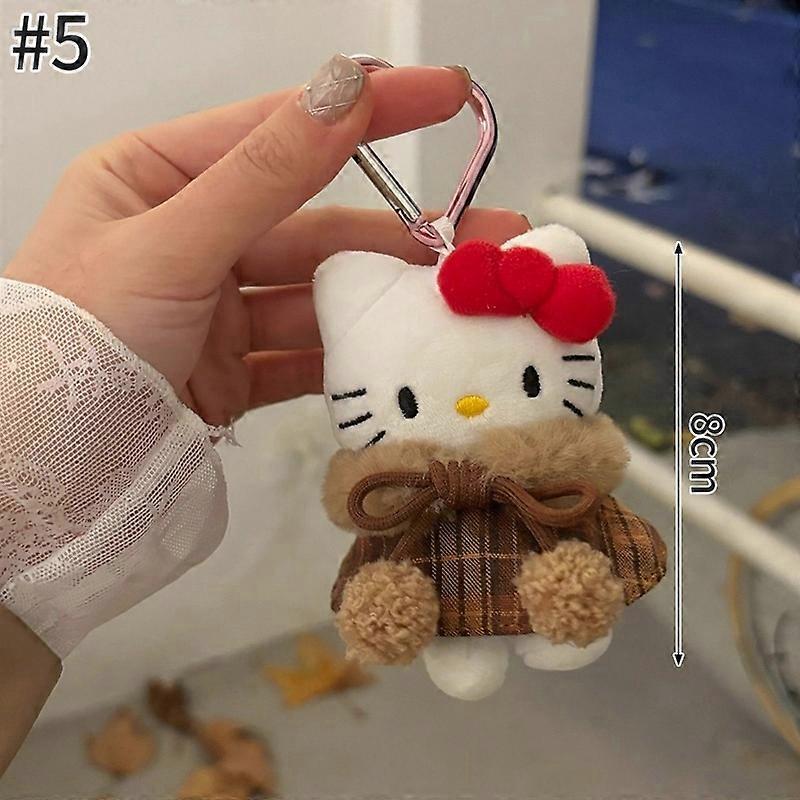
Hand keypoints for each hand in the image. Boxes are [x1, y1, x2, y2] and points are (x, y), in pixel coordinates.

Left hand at [4, 55, 527, 425]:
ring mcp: (216, 308)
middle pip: (314, 225)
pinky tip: (402, 354)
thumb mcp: (169, 243)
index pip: (279, 131)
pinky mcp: (233, 371)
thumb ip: (263, 175)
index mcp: (157, 179)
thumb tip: (343, 90)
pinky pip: (303, 355)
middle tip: (481, 235)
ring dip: (384, 301)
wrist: (50, 469)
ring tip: (456, 301)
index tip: (444, 94)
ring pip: (318, 296)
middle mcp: (191, 237)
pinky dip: (350, 358)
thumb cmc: (78, 338)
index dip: (367, 112)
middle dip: (399, 233)